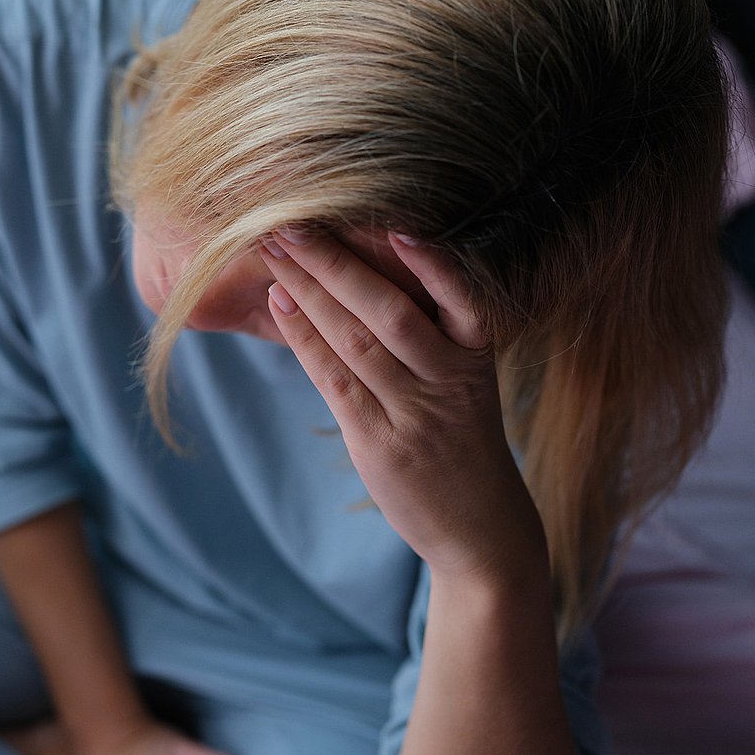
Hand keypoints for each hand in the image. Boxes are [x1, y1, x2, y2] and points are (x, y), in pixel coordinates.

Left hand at [259, 230, 546, 581]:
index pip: (461, 301)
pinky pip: (336, 381)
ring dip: (308, 291)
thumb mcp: (464, 385)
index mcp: (478, 358)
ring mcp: (416, 415)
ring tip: (272, 251)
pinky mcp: (381, 444)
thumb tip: (358, 278)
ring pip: (356, 342)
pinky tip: (282, 305)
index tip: (399, 227)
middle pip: (389, 312)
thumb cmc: (464, 443)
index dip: (434, 265)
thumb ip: (427, 339)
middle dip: (336, 263)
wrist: (482, 531)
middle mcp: (451, 381)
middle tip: (292, 222)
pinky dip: (305, 339)